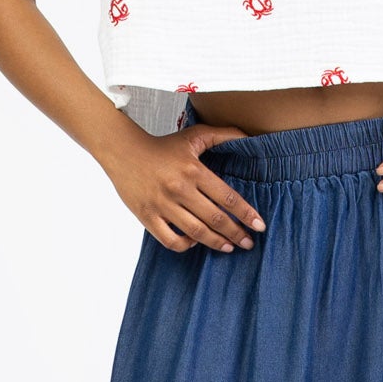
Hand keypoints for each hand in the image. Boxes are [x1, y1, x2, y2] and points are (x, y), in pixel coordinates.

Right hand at [103, 120, 268, 252]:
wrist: (123, 151)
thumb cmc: (162, 146)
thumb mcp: (194, 135)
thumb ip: (223, 134)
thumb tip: (250, 137)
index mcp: (194, 171)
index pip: (227, 198)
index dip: (246, 214)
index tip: (259, 226)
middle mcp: (179, 189)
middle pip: (215, 219)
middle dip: (237, 234)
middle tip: (249, 243)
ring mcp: (162, 205)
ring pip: (196, 233)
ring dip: (216, 243)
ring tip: (229, 247)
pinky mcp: (147, 216)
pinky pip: (170, 240)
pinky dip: (185, 245)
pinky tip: (195, 242)